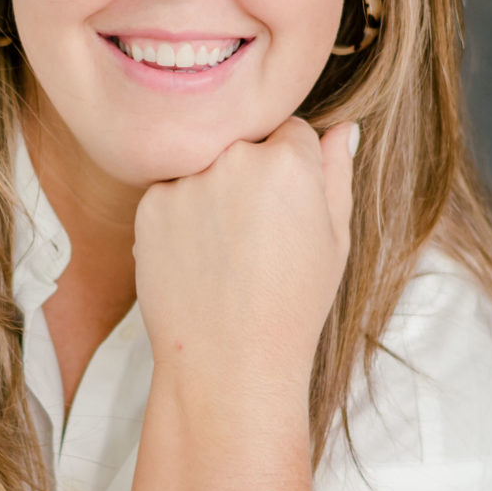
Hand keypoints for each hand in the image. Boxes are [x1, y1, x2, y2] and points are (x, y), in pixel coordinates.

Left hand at [133, 117, 356, 396]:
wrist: (230, 362)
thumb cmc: (293, 306)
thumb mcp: (335, 241)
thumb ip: (336, 174)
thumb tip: (342, 128)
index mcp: (288, 162)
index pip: (291, 130)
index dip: (293, 169)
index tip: (288, 209)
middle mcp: (234, 160)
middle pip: (245, 143)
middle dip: (251, 175)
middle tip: (256, 235)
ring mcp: (187, 181)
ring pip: (205, 166)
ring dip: (213, 192)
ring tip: (227, 252)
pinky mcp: (150, 205)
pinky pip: (171, 193)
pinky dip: (181, 217)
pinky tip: (198, 259)